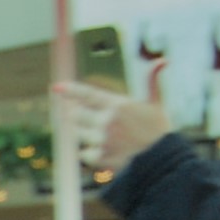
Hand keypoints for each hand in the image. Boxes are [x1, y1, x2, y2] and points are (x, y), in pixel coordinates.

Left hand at [55, 81, 171, 177]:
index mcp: (118, 105)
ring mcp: (102, 139)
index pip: (88, 94)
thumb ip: (153, 81)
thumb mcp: (157, 103)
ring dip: (85, 135)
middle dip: (78, 116)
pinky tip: (105, 151)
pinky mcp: (100, 157)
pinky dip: (90, 153)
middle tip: (89, 119)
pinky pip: (83, 154)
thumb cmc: (160, 130)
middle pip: (76, 115)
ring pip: (79, 135)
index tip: (56, 87)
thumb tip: (162, 60)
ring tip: (106, 137)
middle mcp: (107, 121)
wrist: (163, 159)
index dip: (70, 90)